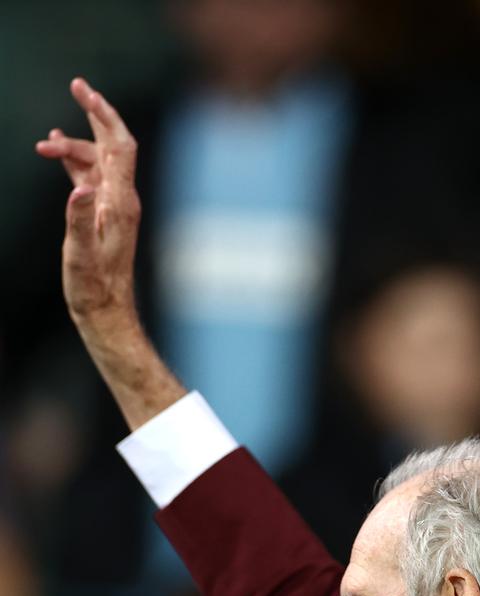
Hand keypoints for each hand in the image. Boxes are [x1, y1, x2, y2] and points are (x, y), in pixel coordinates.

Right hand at [36, 78, 140, 324]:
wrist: (106, 311)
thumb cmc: (93, 287)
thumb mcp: (79, 253)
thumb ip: (79, 218)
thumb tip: (80, 186)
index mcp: (120, 202)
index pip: (119, 146)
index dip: (103, 114)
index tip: (81, 90)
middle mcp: (122, 199)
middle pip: (113, 145)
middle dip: (96, 113)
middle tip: (76, 84)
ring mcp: (114, 207)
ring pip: (96, 161)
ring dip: (71, 147)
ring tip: (42, 145)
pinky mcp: (104, 215)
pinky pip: (92, 177)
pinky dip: (76, 161)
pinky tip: (57, 154)